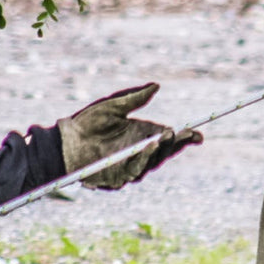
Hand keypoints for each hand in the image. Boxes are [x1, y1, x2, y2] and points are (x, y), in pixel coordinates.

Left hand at [57, 83, 201, 189]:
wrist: (64, 142)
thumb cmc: (87, 123)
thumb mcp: (113, 106)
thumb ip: (134, 98)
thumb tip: (156, 86)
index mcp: (142, 135)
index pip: (169, 139)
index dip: (185, 138)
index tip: (198, 134)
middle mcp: (139, 152)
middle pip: (165, 151)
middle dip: (178, 143)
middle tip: (189, 134)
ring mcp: (130, 166)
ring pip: (152, 161)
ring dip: (161, 149)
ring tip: (168, 135)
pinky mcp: (118, 177)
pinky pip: (134, 169)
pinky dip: (143, 158)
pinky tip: (148, 146)